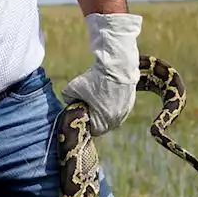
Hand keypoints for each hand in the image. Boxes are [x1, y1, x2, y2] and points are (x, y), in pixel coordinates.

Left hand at [61, 12, 141, 134]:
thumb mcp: (71, 88)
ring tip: (99, 95)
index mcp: (102, 123)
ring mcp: (125, 113)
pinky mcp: (131, 103)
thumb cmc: (94, 79)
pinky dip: (113, 103)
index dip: (84, 121)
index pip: (91, 131)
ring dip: (104, 110)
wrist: (118, 65)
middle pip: (102, 125)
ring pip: (111, 116)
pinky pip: (119, 108)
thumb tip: (70, 101)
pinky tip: (108, 91)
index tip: (81, 111)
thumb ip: (67, 99)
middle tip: (89, 103)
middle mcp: (115, 121)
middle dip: (94, 116)